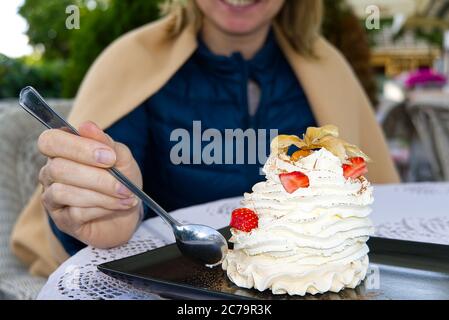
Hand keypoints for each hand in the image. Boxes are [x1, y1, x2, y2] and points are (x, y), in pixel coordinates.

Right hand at [38, 121, 142, 248]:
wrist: (129, 213)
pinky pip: (76, 212)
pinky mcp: (62, 220)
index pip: (50, 141)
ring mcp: (53, 198)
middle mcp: (51, 172)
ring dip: (102, 194)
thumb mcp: (122, 159)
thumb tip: (87, 126)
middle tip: (123, 183)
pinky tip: (119, 206)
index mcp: (62, 151)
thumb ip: (107, 143)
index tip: (109, 156)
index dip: (77, 147)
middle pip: (58, 168)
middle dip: (96, 176)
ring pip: (64, 191)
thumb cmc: (122, 180)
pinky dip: (103, 208)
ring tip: (126, 195)